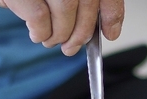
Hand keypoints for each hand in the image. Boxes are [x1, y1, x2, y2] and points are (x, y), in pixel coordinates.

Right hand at [0, 0, 123, 55]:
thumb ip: (68, 5)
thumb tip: (98, 27)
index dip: (111, 10)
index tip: (109, 33)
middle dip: (83, 30)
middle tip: (71, 47)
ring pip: (65, 4)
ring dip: (61, 33)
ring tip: (48, 40)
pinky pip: (38, 13)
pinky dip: (41, 31)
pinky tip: (35, 34)